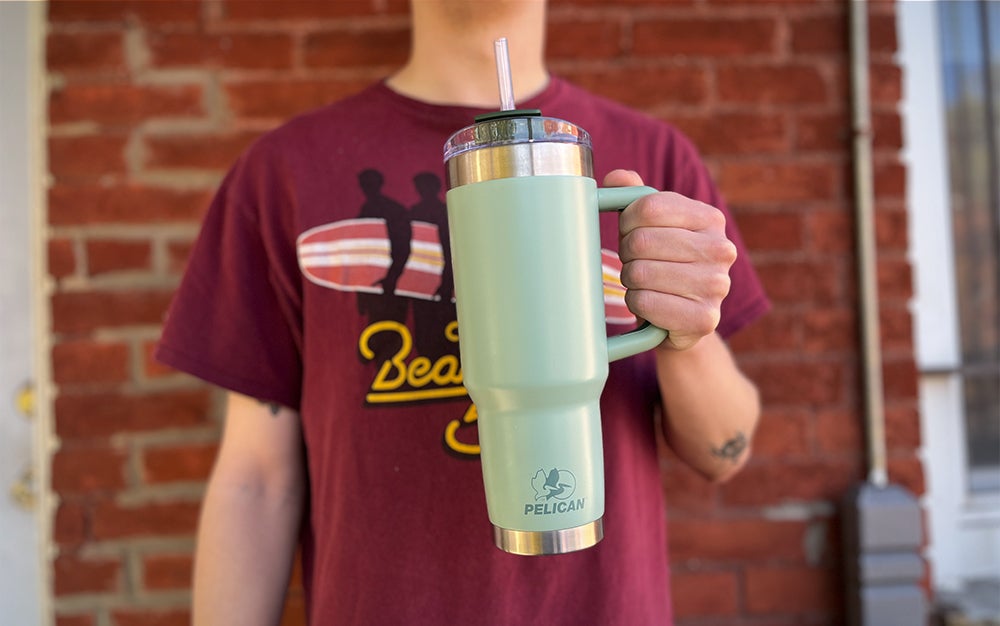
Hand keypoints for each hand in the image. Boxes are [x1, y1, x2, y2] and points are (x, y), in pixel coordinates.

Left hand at [609, 169, 736, 351]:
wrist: (678, 320)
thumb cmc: (660, 264)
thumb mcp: (649, 226)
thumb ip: (633, 197)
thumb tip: (616, 178)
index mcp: (710, 218)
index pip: (649, 207)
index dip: (626, 222)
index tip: (628, 233)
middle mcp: (721, 249)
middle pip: (641, 241)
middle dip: (626, 254)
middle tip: (636, 262)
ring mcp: (717, 286)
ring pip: (640, 273)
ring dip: (630, 281)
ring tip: (643, 284)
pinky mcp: (704, 318)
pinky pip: (645, 302)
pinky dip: (637, 304)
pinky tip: (650, 304)